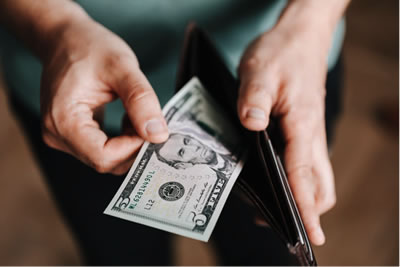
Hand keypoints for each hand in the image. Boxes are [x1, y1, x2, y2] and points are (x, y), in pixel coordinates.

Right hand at [40, 17, 167, 174]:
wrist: (66, 39)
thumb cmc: (89, 47)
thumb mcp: (122, 67)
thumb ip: (141, 101)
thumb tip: (158, 135)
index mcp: (63, 119)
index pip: (103, 156)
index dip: (133, 148)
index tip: (153, 129)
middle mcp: (57, 134)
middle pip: (105, 161)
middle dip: (134, 147)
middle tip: (152, 123)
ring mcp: (63, 137)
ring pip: (106, 158)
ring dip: (130, 143)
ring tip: (137, 115)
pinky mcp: (72, 135)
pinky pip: (102, 150)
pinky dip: (122, 140)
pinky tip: (129, 119)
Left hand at [239, 16, 335, 244]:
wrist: (299, 38)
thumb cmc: (282, 52)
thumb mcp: (260, 69)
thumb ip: (254, 98)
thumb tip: (251, 125)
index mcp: (302, 124)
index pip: (304, 174)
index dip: (305, 207)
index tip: (309, 235)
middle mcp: (311, 134)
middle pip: (320, 184)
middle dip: (307, 209)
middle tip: (281, 225)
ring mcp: (309, 134)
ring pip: (315, 176)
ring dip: (301, 195)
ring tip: (271, 209)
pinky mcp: (303, 130)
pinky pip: (305, 163)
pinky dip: (296, 179)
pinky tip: (271, 179)